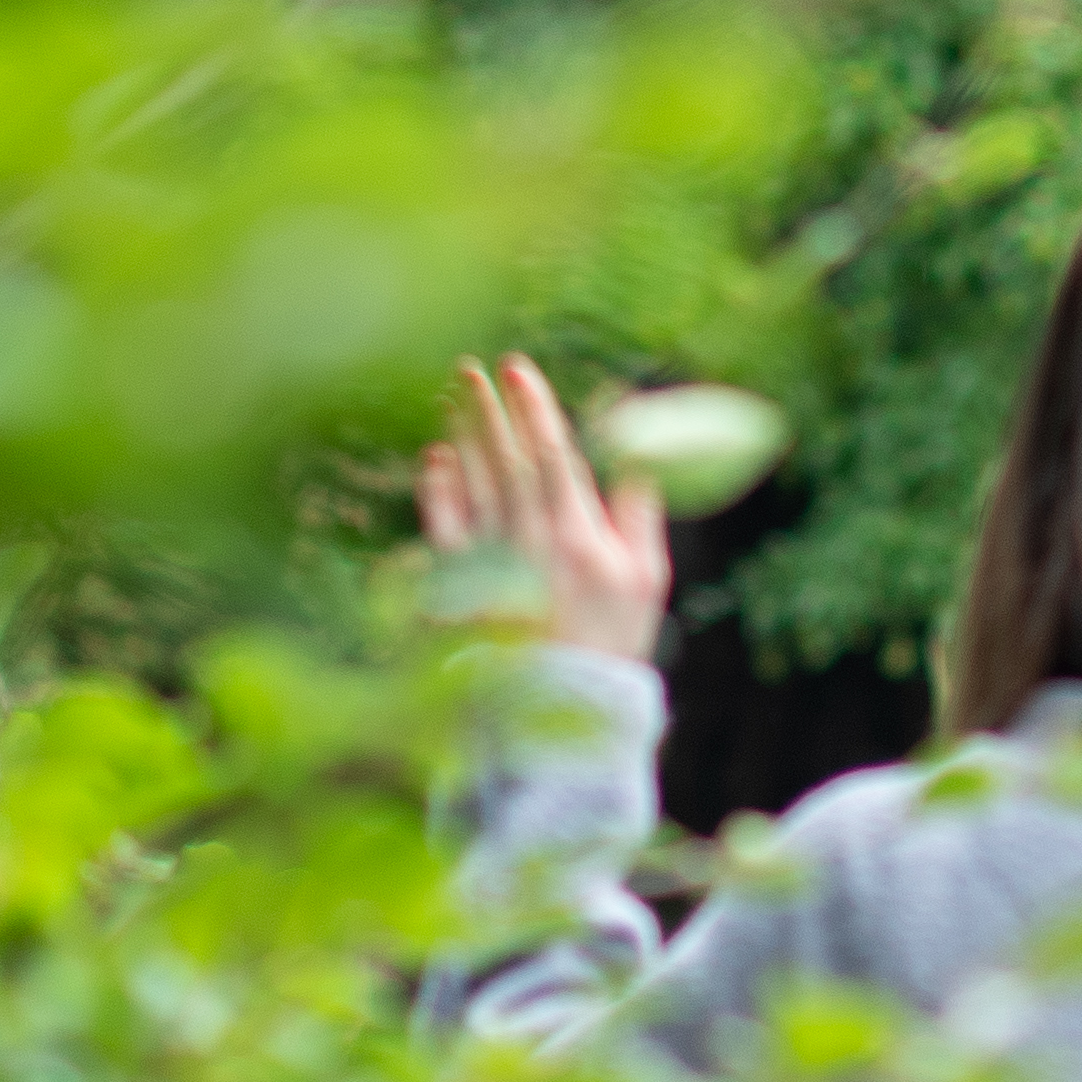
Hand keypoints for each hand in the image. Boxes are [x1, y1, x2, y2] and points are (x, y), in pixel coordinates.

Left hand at [419, 349, 678, 666]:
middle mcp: (530, 544)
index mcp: (579, 537)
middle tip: (474, 368)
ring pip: (471, 484)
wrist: (558, 714)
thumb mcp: (646, 581)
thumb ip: (637, 516)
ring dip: (462, 435)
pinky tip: (436, 457)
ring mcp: (489, 566)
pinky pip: (441, 528)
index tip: (518, 369)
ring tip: (453, 395)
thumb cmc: (612, 642)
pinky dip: (437, 489)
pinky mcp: (457, 590)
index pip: (552, 454)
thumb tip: (634, 455)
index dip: (533, 408)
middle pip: (505, 460)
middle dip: (490, 409)